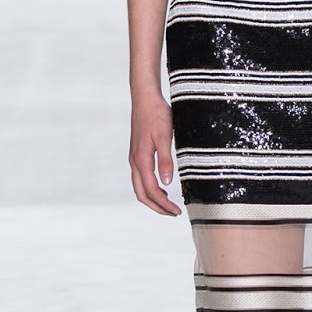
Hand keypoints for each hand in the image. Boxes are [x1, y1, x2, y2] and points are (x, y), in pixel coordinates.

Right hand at [129, 93, 180, 215]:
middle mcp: (135, 162)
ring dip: (152, 199)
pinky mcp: (137, 154)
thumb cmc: (156, 115)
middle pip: (142, 194)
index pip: (151, 190)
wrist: (145, 98)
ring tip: (168, 204)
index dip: (163, 205)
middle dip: (156, 207)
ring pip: (139, 187)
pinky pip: (140, 178)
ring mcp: (134, 158)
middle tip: (173, 213)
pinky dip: (149, 188)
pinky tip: (161, 186)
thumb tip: (166, 182)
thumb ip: (165, 160)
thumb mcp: (165, 137)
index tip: (176, 211)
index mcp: (141, 160)